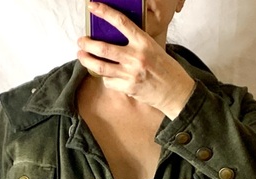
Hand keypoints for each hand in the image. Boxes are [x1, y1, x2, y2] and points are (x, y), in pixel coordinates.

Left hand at [77, 2, 195, 118]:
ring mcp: (130, 74)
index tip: (92, 6)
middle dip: (87, 43)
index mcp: (143, 42)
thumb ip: (135, 43)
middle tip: (81, 41)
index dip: (104, 12)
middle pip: (103, 48)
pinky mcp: (128, 88)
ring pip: (100, 66)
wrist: (174, 92)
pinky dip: (104, 77)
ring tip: (81, 56)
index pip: (121, 22)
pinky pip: (108, 81)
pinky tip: (104, 74)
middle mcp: (136, 57)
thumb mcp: (153, 48)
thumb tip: (115, 37)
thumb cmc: (165, 68)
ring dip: (87, 60)